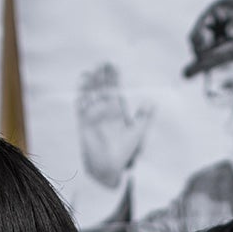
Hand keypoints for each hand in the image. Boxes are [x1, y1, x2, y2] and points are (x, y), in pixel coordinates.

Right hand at [75, 64, 151, 188]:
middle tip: (101, 63)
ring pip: (90, 95)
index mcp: (117, 111)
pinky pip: (81, 107)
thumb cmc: (125, 153)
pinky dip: (81, 96)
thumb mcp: (138, 133)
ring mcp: (94, 116)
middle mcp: (104, 112)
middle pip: (101, 89)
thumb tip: (152, 102)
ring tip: (91, 71)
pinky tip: (81, 85)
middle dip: (101, 77)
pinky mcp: (84, 124)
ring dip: (90, 84)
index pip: (114, 90)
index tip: (113, 66)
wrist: (109, 168)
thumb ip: (143, 117)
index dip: (113, 78)